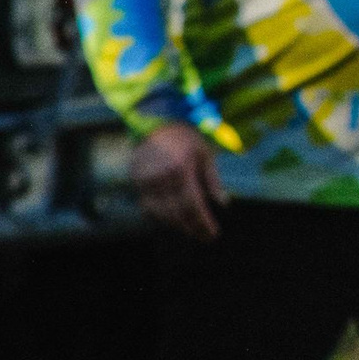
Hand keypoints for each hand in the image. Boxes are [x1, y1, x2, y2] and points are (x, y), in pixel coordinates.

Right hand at [132, 123, 225, 240]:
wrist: (152, 121)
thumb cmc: (184, 137)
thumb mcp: (204, 153)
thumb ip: (212, 180)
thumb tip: (223, 203)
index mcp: (180, 170)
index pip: (193, 205)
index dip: (203, 223)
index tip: (213, 234)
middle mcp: (160, 178)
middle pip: (177, 213)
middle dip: (192, 228)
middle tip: (204, 237)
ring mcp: (145, 181)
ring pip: (161, 213)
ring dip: (177, 225)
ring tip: (191, 231)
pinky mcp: (135, 181)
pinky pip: (148, 206)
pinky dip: (160, 217)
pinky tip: (173, 221)